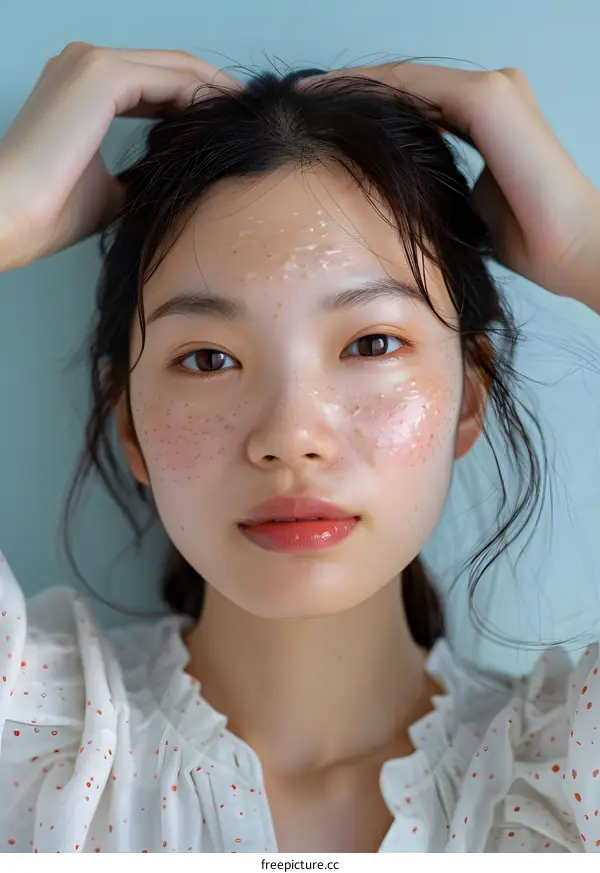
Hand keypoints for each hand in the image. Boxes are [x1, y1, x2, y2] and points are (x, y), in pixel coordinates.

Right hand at [0, 42, 237, 271]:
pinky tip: (225, 118)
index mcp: (84, 87)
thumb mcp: (110, 190)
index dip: (198, 103)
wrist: (12, 216)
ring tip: (246, 119)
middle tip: (251, 119)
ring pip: (175, 68)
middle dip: (215, 92)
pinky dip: (202, 95)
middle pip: (171, 69)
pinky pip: (170, 78)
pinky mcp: (100, 75)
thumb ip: (138, 175)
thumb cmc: (51, 211)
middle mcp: (86, 64)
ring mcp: (91, 63)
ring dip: (215, 91)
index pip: (157, 84)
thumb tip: (168, 183)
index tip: (230, 129)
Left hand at [325, 62, 599, 305]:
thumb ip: (437, 185)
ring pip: (407, 80)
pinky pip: (417, 87)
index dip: (367, 108)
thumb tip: (400, 195)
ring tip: (311, 95)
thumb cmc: (525, 239)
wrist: (568, 248)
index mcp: (485, 117)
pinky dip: (376, 90)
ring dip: (355, 85)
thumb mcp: (464, 206)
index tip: (323, 121)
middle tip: (303, 98)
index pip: (414, 103)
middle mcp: (489, 93)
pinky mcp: (489, 98)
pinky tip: (337, 98)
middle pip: (406, 85)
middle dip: (353, 90)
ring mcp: (491, 90)